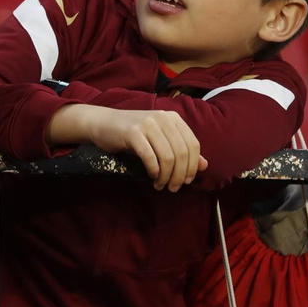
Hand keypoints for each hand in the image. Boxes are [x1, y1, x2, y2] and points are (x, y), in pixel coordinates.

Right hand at [48, 103, 208, 191]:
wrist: (103, 123)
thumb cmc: (133, 134)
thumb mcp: (160, 140)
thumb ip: (182, 151)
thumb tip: (204, 166)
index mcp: (173, 118)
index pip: (193, 145)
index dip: (192, 166)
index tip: (185, 181)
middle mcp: (163, 118)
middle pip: (182, 153)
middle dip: (179, 175)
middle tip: (172, 188)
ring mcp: (148, 124)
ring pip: (168, 157)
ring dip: (166, 176)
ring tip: (160, 185)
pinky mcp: (133, 132)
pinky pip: (150, 157)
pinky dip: (153, 171)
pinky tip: (151, 176)